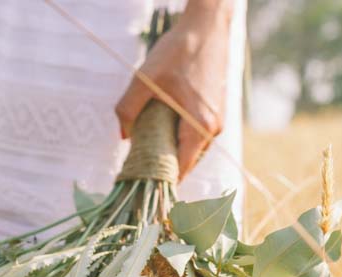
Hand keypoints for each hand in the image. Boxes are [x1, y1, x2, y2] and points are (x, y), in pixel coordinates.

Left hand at [115, 2, 233, 180]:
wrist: (206, 27)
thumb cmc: (177, 51)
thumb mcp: (144, 80)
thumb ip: (128, 110)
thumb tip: (124, 137)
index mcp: (200, 126)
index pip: (182, 169)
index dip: (162, 180)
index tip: (141, 186)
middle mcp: (213, 128)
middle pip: (187, 162)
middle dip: (164, 167)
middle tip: (137, 169)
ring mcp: (217, 121)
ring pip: (191, 150)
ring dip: (171, 152)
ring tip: (146, 152)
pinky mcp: (215, 112)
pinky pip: (195, 137)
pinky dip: (179, 140)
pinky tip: (160, 134)